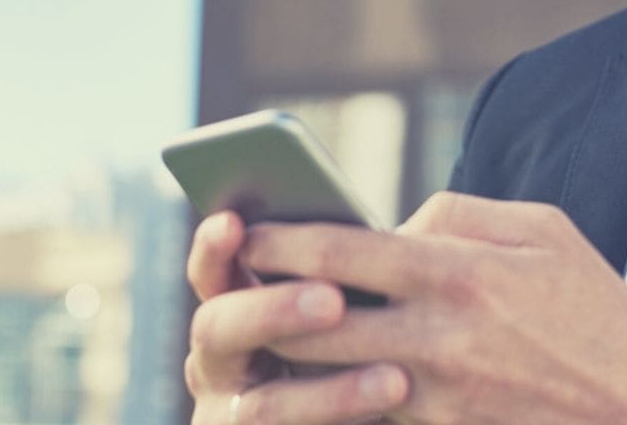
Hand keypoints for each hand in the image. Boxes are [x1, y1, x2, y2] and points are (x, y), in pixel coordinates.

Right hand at [184, 210, 410, 423]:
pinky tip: (394, 402)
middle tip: (333, 299)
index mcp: (237, 303)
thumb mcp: (363, 298)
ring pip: (263, 407)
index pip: (212, 268)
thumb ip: (353, 265)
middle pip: (217, 330)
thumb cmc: (383, 338)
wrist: (414, 406)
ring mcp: (233, 416)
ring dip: (328, 391)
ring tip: (394, 378)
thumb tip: (391, 231)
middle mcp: (222, 360)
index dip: (214, 246)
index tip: (234, 222)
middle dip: (272, 311)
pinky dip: (341, 420)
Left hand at [243, 193, 626, 423]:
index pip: (340, 250)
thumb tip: (393, 223)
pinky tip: (313, 388)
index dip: (280, 240)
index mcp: (458, 270)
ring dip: (285, 361)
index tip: (244, 232)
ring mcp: (436, 396)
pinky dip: (333, 400)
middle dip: (261, 306)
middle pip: (312, 321)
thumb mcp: (543, 231)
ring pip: (326, 379)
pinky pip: (367, 416)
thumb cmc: (595, 310)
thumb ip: (459, 214)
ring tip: (256, 342)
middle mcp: (437, 335)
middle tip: (230, 289)